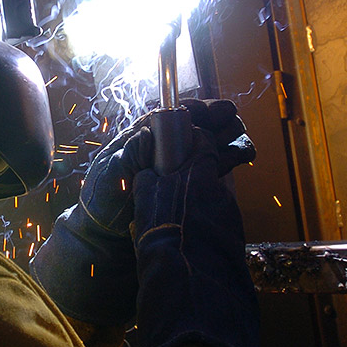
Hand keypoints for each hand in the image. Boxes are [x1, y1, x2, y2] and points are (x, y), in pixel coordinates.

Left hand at [31, 100, 254, 329]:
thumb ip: (130, 153)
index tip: (211, 109)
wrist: (108, 236)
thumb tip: (149, 134)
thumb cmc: (102, 200)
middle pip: (197, 125)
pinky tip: (243, 157)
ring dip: (228, 137)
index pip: (172, 115)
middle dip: (217, 120)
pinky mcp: (190, 184)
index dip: (194, 109)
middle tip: (233, 120)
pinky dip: (230, 158)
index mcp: (144, 137)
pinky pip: (214, 166)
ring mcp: (179, 165)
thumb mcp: (111, 173)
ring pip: (210, 143)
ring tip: (242, 139)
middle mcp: (165, 148)